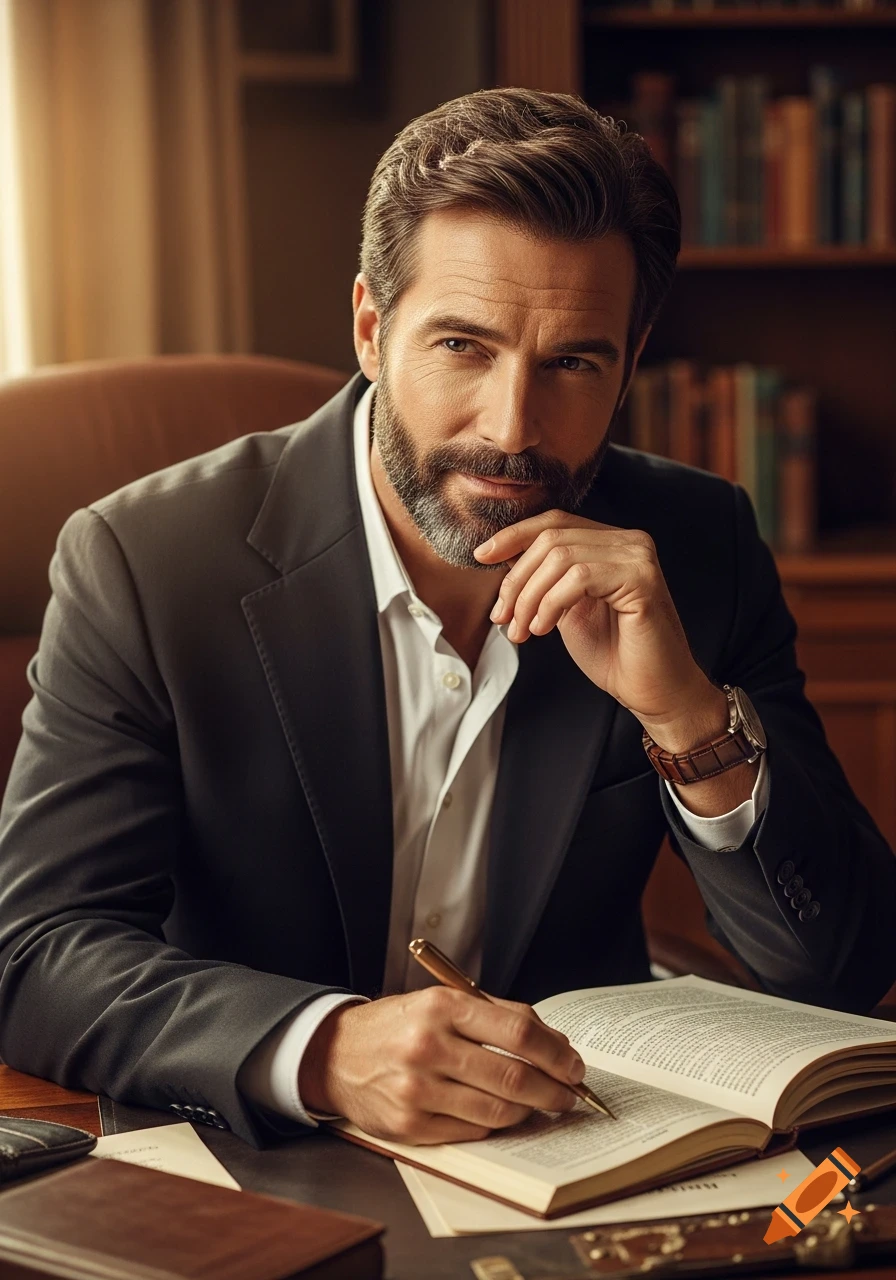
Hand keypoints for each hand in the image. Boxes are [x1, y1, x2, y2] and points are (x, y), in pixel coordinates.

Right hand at [298, 987, 585, 1144]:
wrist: (337, 1054)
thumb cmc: (401, 1025)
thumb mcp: (443, 1002)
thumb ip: (498, 1016)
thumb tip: (555, 1044)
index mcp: (442, 1006)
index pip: (518, 1031)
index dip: (556, 1052)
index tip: (574, 1064)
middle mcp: (428, 1046)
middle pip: (513, 1075)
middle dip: (554, 1089)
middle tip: (570, 1093)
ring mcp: (417, 1089)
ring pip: (497, 1109)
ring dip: (530, 1110)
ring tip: (540, 1104)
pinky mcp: (409, 1125)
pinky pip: (473, 1130)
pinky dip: (496, 1123)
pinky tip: (503, 1113)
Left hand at [474, 511, 723, 750]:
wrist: (651, 692)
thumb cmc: (613, 654)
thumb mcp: (565, 608)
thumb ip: (544, 579)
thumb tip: (503, 555)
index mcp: (611, 543)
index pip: (554, 522)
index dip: (513, 536)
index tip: (480, 558)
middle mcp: (629, 541)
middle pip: (550, 538)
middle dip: (516, 579)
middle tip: (501, 618)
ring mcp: (638, 557)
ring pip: (559, 556)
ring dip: (529, 596)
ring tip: (521, 631)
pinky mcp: (642, 579)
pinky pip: (579, 577)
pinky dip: (550, 603)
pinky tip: (543, 629)